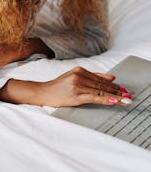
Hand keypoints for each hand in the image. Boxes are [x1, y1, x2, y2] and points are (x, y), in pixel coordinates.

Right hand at [0, 67, 131, 106]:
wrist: (42, 92)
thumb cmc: (58, 87)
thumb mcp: (74, 78)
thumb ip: (93, 77)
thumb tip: (112, 77)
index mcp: (80, 70)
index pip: (101, 79)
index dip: (115, 86)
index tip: (125, 90)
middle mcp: (80, 75)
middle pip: (103, 85)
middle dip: (118, 91)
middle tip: (129, 96)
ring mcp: (77, 84)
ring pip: (100, 91)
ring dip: (115, 96)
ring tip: (126, 100)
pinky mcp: (75, 94)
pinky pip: (94, 97)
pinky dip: (106, 99)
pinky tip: (115, 101)